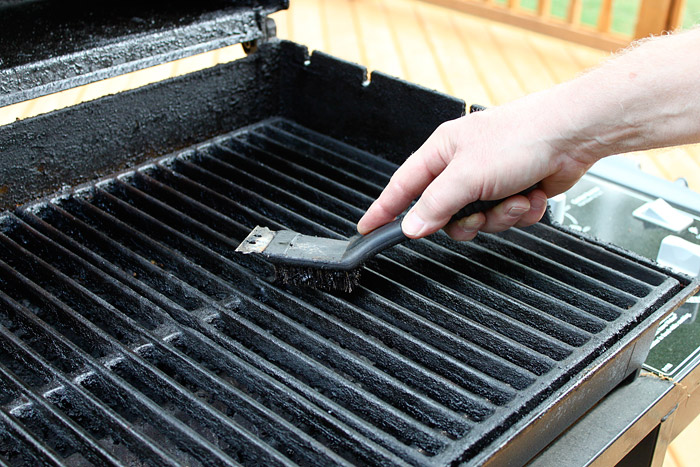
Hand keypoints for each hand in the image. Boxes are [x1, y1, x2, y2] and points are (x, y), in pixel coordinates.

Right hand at [356, 95, 596, 239]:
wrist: (573, 135)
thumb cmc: (521, 137)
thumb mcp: (468, 174)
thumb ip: (436, 204)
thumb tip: (412, 226)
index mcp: (442, 152)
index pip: (402, 186)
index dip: (384, 209)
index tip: (368, 228)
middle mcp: (463, 166)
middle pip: (445, 214)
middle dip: (467, 220)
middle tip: (479, 214)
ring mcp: (489, 179)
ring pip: (478, 220)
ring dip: (500, 215)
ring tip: (515, 196)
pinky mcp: (513, 190)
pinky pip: (505, 218)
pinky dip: (521, 212)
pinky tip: (531, 195)